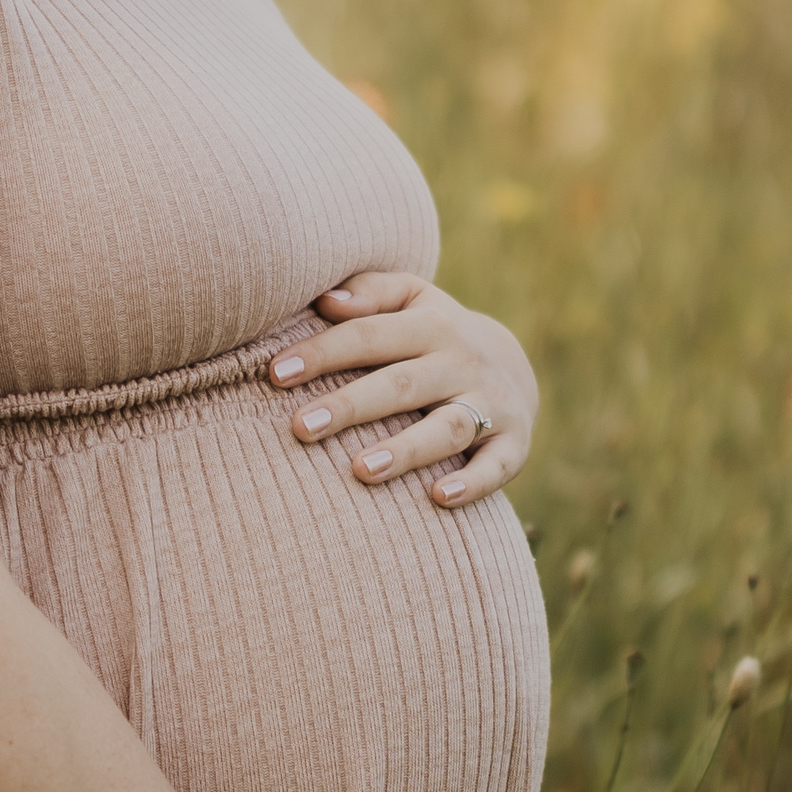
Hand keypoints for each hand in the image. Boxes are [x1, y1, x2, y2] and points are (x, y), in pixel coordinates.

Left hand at [269, 271, 536, 510]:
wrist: (515, 367)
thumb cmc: (435, 335)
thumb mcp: (412, 299)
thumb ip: (370, 293)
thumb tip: (324, 300)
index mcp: (431, 325)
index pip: (369, 336)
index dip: (323, 353)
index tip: (275, 374)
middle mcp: (463, 363)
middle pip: (402, 385)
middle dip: (351, 406)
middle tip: (300, 428)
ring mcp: (493, 405)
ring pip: (448, 428)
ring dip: (406, 450)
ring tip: (361, 470)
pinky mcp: (515, 443)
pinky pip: (497, 466)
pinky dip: (473, 483)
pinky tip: (438, 498)